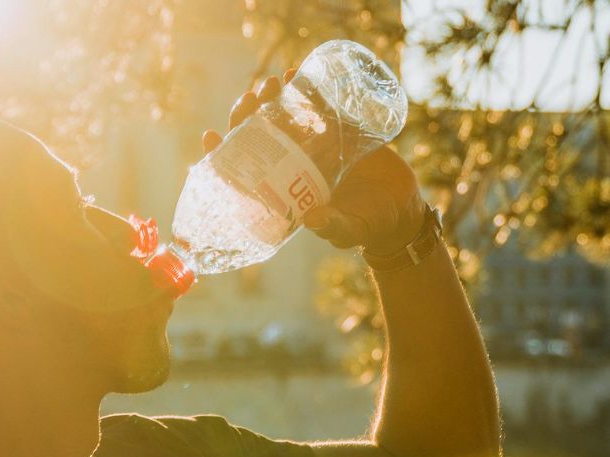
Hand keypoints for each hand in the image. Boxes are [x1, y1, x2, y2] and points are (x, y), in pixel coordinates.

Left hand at [202, 72, 426, 254]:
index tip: (210, 136)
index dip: (222, 154)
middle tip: (249, 99)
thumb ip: (332, 226)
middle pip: (258, 136)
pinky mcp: (338, 131)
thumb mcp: (348, 229)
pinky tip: (296, 75)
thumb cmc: (367, 226)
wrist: (400, 210)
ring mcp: (314, 146)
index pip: (243, 170)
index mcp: (284, 189)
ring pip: (283, 117)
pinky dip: (304, 90)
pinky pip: (315, 106)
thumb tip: (312, 218)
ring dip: (272, 98)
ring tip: (273, 82)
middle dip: (247, 116)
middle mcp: (293, 165)